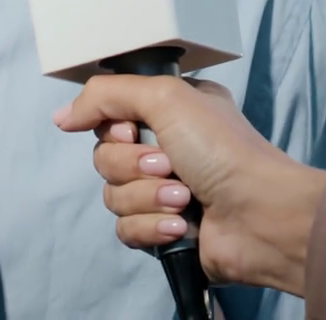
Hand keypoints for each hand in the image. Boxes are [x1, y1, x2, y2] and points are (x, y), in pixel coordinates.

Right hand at [53, 74, 325, 297]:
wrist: (261, 216)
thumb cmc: (227, 151)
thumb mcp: (166, 97)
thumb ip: (108, 94)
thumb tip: (63, 114)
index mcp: (170, 112)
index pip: (109, 117)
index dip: (113, 128)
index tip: (133, 130)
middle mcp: (167, 148)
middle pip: (105, 158)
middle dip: (133, 166)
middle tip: (170, 164)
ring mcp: (165, 191)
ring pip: (113, 197)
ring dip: (147, 198)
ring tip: (184, 197)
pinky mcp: (164, 230)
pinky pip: (126, 230)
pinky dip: (152, 227)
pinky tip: (182, 225)